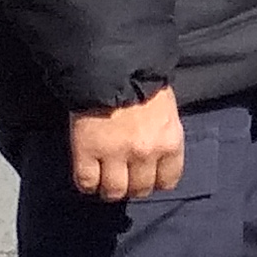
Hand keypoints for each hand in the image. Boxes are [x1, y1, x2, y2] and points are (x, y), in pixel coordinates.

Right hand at [69, 87, 183, 199]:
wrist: (111, 65)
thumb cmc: (142, 83)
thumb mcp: (165, 111)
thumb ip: (163, 137)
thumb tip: (157, 160)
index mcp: (170, 141)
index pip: (168, 181)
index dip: (155, 181)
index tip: (146, 176)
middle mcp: (146, 152)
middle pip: (140, 189)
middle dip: (132, 186)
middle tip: (123, 176)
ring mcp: (115, 154)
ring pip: (114, 192)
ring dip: (109, 188)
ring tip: (104, 178)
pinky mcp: (86, 152)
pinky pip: (86, 183)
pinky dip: (86, 183)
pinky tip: (88, 174)